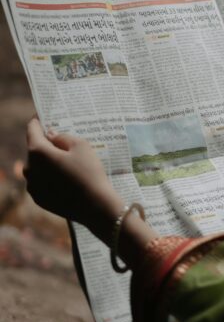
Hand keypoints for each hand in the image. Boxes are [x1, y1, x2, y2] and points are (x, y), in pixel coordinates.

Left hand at [24, 118, 121, 238]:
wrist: (95, 206)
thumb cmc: (89, 172)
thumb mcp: (81, 145)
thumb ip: (63, 137)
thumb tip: (51, 136)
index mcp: (38, 152)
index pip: (32, 129)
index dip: (39, 120)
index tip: (45, 116)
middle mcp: (30, 169)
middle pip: (34, 149)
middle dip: (45, 143)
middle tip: (61, 140)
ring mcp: (32, 186)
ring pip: (36, 167)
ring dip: (46, 161)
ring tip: (65, 160)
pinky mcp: (39, 199)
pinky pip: (40, 182)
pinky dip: (48, 177)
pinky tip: (65, 177)